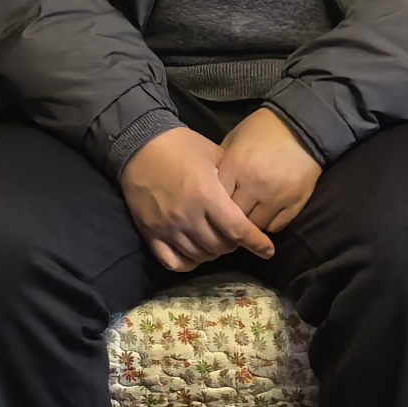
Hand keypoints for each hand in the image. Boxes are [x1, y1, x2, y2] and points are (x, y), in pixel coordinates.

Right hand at [123, 126, 275, 272]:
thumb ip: (232, 179)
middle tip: (235, 234)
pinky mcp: (150, 233)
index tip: (267, 250)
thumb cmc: (181, 145)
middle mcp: (188, 216)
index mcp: (207, 195)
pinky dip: (189, 262)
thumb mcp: (214, 154)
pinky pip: (174, 262)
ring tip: (217, 241)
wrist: (140, 144)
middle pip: (220, 246)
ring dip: (213, 252)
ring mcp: (167, 228)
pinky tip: (196, 252)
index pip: (237, 229)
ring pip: (199, 256)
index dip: (256, 243)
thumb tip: (250, 197)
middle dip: (234, 243)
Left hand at [220, 108, 320, 235]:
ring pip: (255, 226)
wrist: (301, 125)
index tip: (213, 207)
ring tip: (249, 216)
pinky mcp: (295, 203)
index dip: (213, 205)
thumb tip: (209, 188)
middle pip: (234, 217)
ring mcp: (276, 196)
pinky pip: (276, 226)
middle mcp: (254, 184)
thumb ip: (221, 164)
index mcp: (235, 166)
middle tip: (230, 217)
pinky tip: (266, 214)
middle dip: (230, 218)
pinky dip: (269, 223)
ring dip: (250, 223)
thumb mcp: (234, 139)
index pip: (215, 200)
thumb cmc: (262, 130)